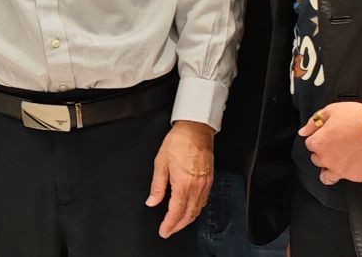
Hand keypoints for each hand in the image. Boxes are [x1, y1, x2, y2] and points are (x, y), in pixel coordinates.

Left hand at [146, 121, 214, 237]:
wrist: (196, 130)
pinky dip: (196, 210)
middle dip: (178, 226)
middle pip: (188, 215)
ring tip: (177, 224)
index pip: (176, 212)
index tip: (163, 231)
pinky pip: (203, 201)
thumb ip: (157, 186)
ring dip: (187, 220)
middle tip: (168, 231)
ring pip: (198, 210)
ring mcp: (205, 185)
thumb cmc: (178, 142)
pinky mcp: (210, 181)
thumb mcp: (160, 163)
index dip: (169, 225)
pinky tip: (190, 210)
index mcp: (183, 184)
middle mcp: (196, 188)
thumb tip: (152, 201)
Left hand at [300, 101, 361, 185]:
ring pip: (327, 177)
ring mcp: (342, 170)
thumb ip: (313, 122)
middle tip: (337, 146)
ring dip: (329, 170)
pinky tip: (356, 163)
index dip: (319, 139)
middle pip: (318, 159)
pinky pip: (348, 177)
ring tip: (338, 162)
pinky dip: (350, 171)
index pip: (310, 144)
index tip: (328, 136)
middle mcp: (327, 159)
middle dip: (324, 153)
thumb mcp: (331, 111)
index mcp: (319, 143)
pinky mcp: (357, 176)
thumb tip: (303, 131)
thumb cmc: (358, 118)